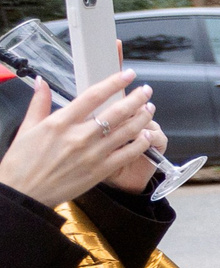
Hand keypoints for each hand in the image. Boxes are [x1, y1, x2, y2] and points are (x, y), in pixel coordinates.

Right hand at [0, 73, 159, 209]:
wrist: (25, 193)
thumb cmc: (22, 162)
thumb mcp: (26, 128)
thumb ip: (39, 103)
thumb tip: (42, 82)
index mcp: (60, 122)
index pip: (93, 96)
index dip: (114, 83)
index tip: (127, 75)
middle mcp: (79, 136)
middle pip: (116, 112)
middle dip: (136, 99)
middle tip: (146, 91)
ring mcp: (92, 154)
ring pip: (126, 131)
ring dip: (142, 118)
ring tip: (149, 109)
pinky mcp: (100, 171)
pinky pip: (127, 154)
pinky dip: (140, 144)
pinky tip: (147, 135)